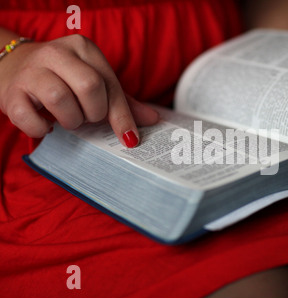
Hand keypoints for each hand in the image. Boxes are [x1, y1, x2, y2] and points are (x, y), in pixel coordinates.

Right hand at [0, 34, 158, 146]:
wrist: (16, 68)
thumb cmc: (66, 79)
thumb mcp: (95, 82)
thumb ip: (122, 101)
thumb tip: (153, 119)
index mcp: (84, 48)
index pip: (110, 84)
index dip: (122, 116)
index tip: (130, 139)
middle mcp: (57, 53)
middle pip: (89, 87)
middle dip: (94, 113)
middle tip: (87, 116)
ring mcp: (31, 71)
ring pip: (60, 99)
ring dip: (71, 120)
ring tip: (69, 119)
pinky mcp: (12, 92)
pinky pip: (29, 117)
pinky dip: (42, 128)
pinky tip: (47, 124)